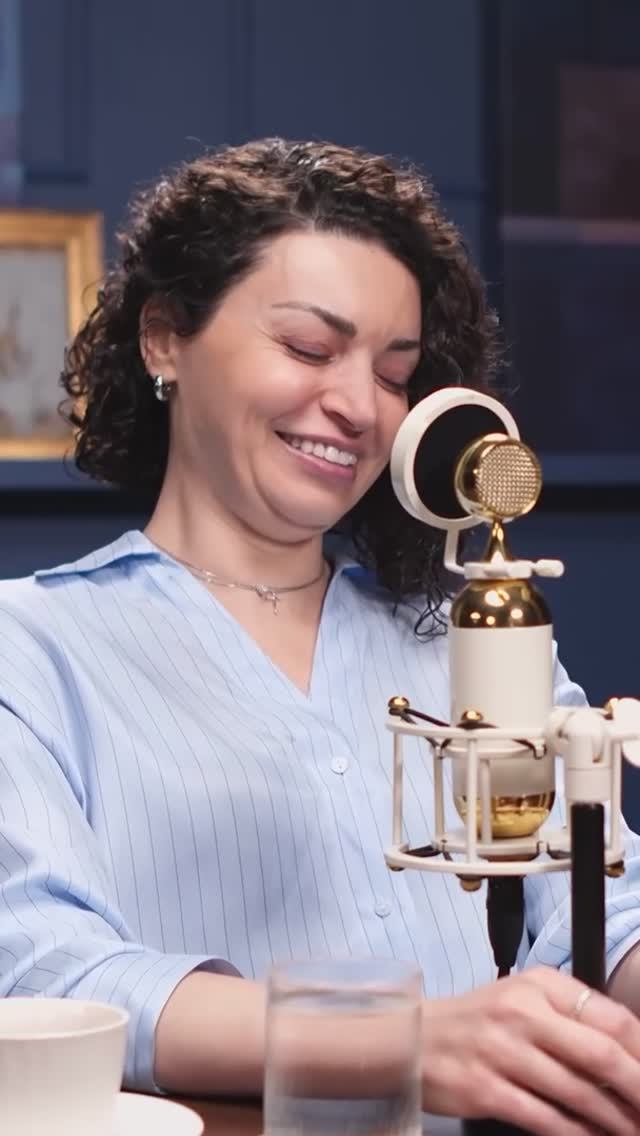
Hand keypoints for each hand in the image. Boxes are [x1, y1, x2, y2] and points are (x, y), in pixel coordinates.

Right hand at [420, 966, 639, 1135]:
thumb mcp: (523, 999)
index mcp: (539, 985)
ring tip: (632, 1131)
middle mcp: (522, 1012)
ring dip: (614, 1121)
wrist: (411, 1037)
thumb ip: (571, 1018)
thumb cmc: (478, 1022)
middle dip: (638, 1089)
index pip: (610, 1017)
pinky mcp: (485, 1089)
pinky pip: (545, 1119)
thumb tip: (629, 1054)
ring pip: (578, 1093)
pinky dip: (577, 1135)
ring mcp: (502, 1051)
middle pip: (600, 1054)